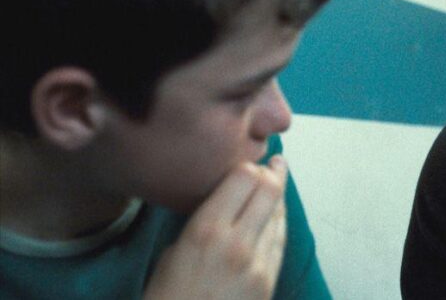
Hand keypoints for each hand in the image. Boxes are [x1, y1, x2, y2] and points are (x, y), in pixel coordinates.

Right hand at [144, 155, 288, 299]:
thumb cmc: (165, 299)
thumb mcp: (173, 253)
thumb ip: (203, 223)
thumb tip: (226, 204)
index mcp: (206, 230)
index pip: (243, 178)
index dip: (249, 166)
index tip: (250, 160)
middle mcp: (238, 242)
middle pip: (269, 191)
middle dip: (273, 174)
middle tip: (275, 164)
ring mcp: (258, 263)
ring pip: (279, 215)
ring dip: (278, 198)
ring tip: (277, 181)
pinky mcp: (270, 281)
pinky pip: (280, 242)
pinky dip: (279, 223)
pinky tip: (277, 215)